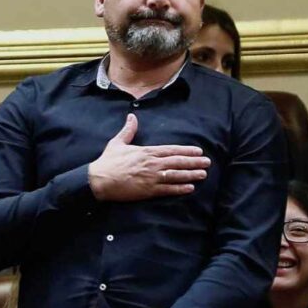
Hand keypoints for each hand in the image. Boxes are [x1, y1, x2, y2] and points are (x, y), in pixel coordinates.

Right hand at [88, 114, 209, 201]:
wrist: (99, 180)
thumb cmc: (108, 162)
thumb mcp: (117, 143)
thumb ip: (128, 130)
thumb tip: (131, 116)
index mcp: (146, 152)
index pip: (171, 150)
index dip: (186, 150)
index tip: (198, 151)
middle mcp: (152, 164)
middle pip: (177, 162)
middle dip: (194, 162)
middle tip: (207, 162)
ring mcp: (151, 178)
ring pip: (176, 175)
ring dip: (191, 174)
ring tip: (203, 174)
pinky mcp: (148, 190)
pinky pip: (168, 189)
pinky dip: (180, 188)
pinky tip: (190, 187)